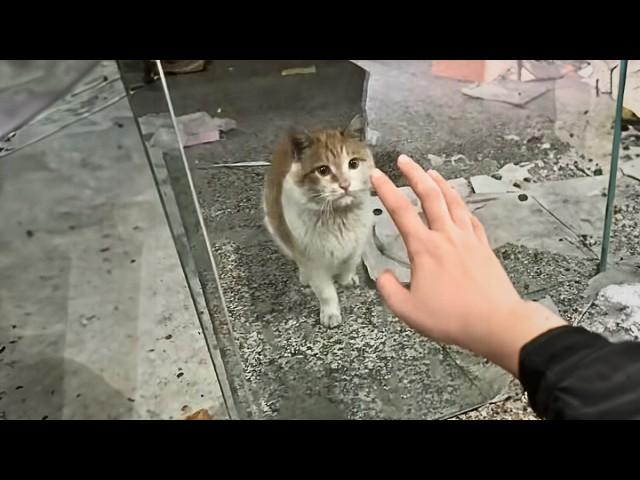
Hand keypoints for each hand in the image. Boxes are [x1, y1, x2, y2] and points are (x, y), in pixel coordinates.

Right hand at [370, 155, 565, 374]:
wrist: (497, 322)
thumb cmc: (453, 318)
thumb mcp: (408, 311)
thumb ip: (389, 290)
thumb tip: (382, 276)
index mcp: (425, 248)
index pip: (400, 211)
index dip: (386, 189)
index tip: (376, 174)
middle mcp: (446, 236)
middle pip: (430, 195)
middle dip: (415, 173)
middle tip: (404, 161)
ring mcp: (468, 239)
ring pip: (453, 201)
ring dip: (440, 183)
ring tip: (431, 171)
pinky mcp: (483, 247)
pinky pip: (471, 217)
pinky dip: (461, 204)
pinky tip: (459, 203)